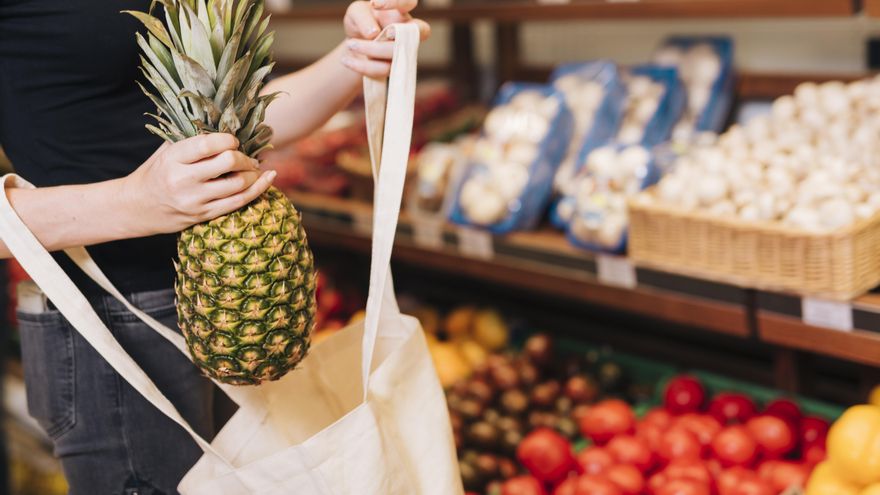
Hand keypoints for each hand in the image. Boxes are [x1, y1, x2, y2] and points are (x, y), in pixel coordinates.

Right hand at [120, 133, 275, 235]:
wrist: (137, 207)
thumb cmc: (155, 172)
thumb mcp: (165, 150)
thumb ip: (189, 137)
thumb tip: (221, 116)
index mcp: (173, 159)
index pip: (207, 145)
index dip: (227, 139)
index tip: (233, 140)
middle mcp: (183, 180)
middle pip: (227, 163)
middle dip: (243, 157)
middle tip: (247, 156)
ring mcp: (195, 200)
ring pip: (237, 184)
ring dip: (253, 173)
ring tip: (254, 167)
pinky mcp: (204, 215)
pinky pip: (239, 202)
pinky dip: (258, 189)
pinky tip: (268, 178)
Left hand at [342, 0, 430, 77]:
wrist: (355, 46)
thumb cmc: (360, 22)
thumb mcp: (356, 13)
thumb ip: (363, 17)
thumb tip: (373, 33)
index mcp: (400, 12)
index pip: (409, 2)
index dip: (396, 2)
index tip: (374, 4)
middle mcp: (407, 32)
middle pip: (411, 34)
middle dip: (394, 34)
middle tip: (372, 34)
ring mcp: (403, 52)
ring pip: (395, 54)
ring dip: (370, 50)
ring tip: (350, 45)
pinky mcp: (394, 68)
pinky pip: (383, 70)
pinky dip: (363, 66)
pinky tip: (347, 60)